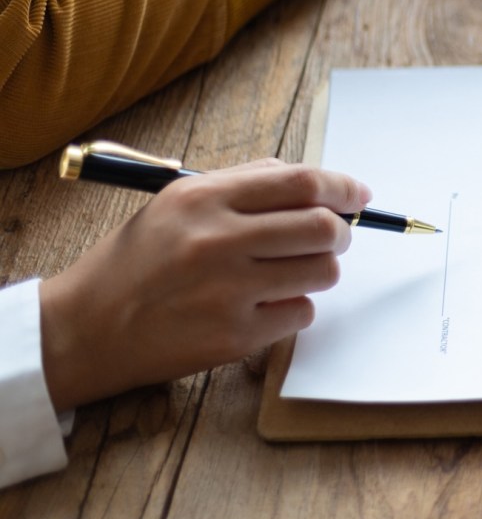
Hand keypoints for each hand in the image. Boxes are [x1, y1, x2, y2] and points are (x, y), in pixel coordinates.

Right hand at [38, 160, 371, 410]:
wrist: (85, 329)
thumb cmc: (137, 263)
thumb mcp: (176, 204)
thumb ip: (243, 185)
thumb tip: (313, 183)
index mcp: (204, 199)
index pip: (301, 183)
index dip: (342, 188)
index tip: (359, 196)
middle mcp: (218, 241)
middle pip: (323, 228)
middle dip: (341, 232)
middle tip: (335, 237)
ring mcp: (229, 292)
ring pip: (322, 273)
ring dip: (319, 271)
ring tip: (290, 273)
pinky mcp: (235, 336)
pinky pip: (302, 314)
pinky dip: (294, 308)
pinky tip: (263, 307)